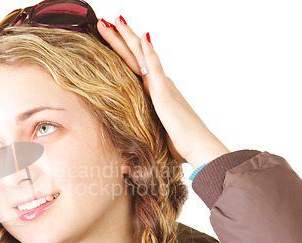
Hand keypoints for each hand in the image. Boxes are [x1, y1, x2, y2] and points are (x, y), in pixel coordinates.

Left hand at [97, 17, 229, 168]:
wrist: (198, 149)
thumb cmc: (178, 146)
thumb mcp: (151, 137)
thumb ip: (136, 137)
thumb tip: (119, 161)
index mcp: (151, 93)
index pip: (130, 68)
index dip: (119, 52)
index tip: (107, 39)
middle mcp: (156, 85)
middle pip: (133, 56)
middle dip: (118, 38)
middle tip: (103, 21)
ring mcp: (161, 87)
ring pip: (141, 56)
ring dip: (128, 37)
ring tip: (115, 21)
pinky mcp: (166, 93)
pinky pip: (156, 69)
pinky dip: (149, 52)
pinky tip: (142, 37)